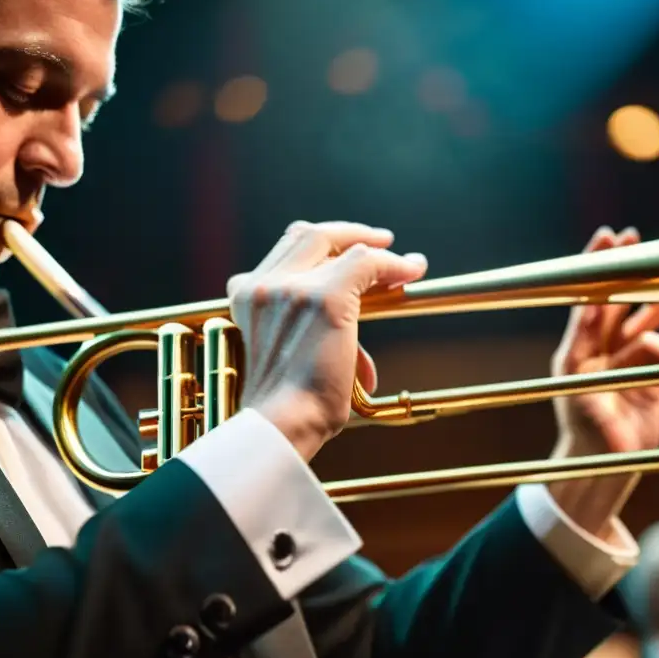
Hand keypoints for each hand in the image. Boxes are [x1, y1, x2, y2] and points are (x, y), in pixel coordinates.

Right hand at [228, 221, 426, 460]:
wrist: (280, 424)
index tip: (349, 252)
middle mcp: (264, 285)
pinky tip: (412, 270)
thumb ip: (312, 340)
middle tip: (380, 241)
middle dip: (347, 233)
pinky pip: (366, 263)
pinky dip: (393, 264)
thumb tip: (360, 358)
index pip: (287, 251)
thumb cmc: (287, 408)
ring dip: (375, 249)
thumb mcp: (286, 360)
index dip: (323, 245)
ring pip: (339, 244)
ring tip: (404, 260)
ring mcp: (292, 289)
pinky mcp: (324, 298)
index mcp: (246, 297)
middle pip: (307, 235)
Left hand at [547, 225, 658, 535]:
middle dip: (621, 271)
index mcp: (576, 353)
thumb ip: (629, 376)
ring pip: (638, 322)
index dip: (595, 272)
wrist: (602, 469)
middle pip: (610, 302)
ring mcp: (622, 364)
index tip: (605, 243)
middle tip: (629, 236)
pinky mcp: (646, 379)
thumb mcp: (596, 409)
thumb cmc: (589, 440)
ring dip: (651, 300)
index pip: (586, 303)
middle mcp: (598, 352)